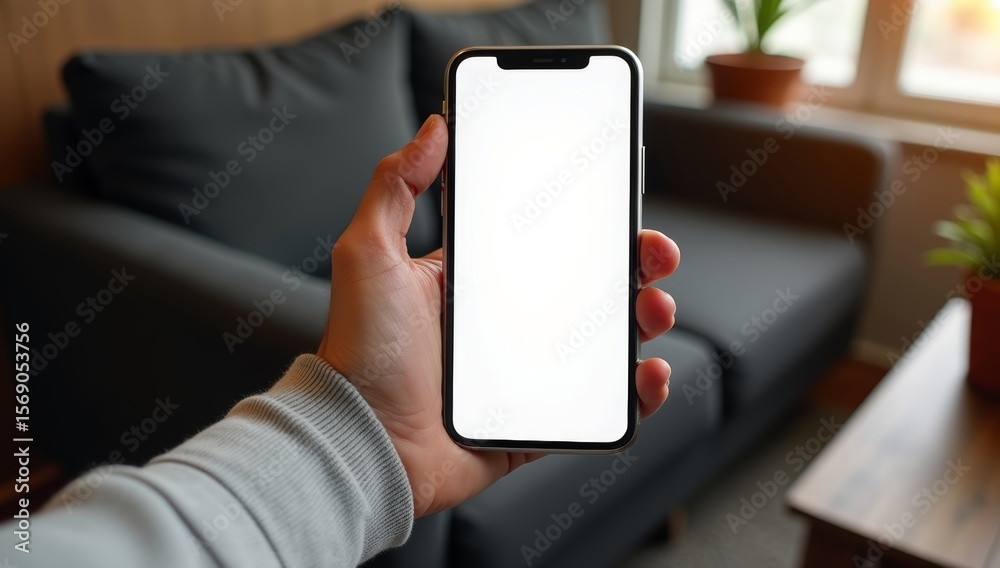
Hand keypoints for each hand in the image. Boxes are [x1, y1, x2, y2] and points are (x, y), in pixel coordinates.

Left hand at [318, 115, 678, 516]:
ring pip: (602, 343)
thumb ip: (395, 186)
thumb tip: (433, 129)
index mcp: (471, 284)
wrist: (361, 441)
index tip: (618, 207)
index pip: (543, 243)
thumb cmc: (360, 353)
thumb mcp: (369, 252)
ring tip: (655, 310)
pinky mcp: (533, 422)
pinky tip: (647, 373)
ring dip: (643, 320)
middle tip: (653, 255)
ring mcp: (522, 375)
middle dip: (632, 267)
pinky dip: (635, 393)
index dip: (587, 224)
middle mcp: (501, 326)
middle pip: (587, 289)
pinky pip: (596, 406)